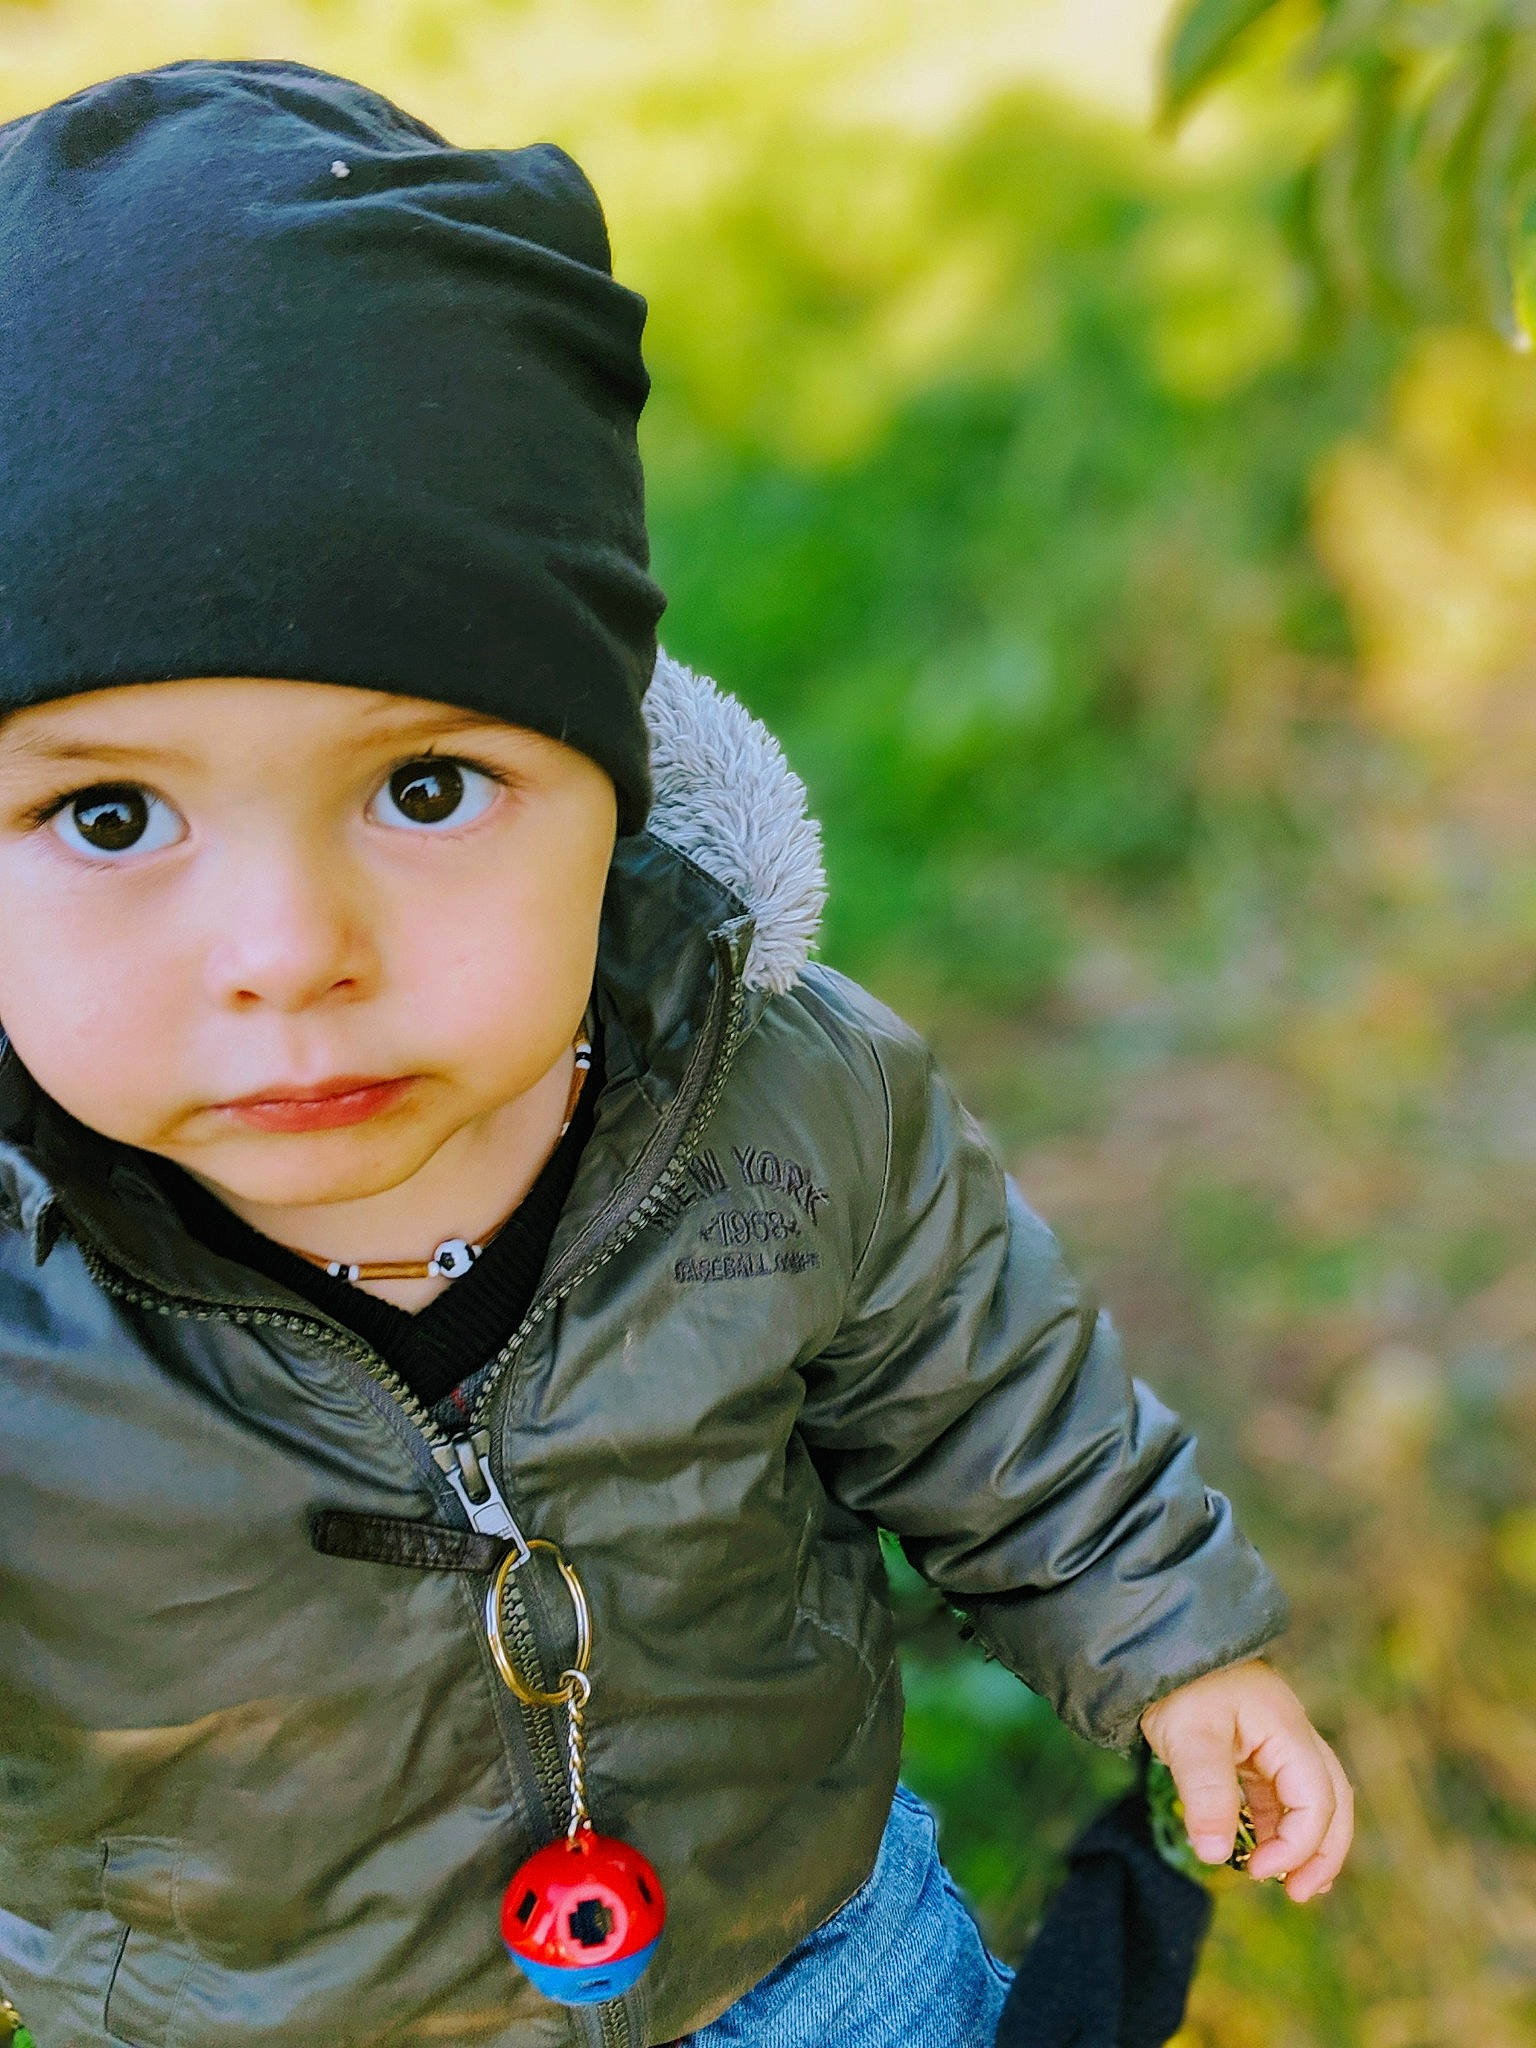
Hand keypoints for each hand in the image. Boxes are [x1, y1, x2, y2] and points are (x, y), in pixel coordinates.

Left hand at [1139, 1658, 1352, 1903]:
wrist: (1159, 1645)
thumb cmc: (1179, 1683)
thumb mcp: (1188, 1737)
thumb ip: (1206, 1794)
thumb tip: (1215, 1856)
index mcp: (1287, 1730)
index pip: (1316, 1799)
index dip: (1297, 1845)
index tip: (1256, 1871)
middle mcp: (1292, 1737)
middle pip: (1333, 1801)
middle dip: (1323, 1851)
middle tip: (1299, 1895)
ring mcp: (1277, 1743)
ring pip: (1312, 1799)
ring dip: (1304, 1842)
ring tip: (1287, 1883)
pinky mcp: (1256, 1749)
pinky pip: (1282, 1794)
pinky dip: (1280, 1825)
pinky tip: (1265, 1852)